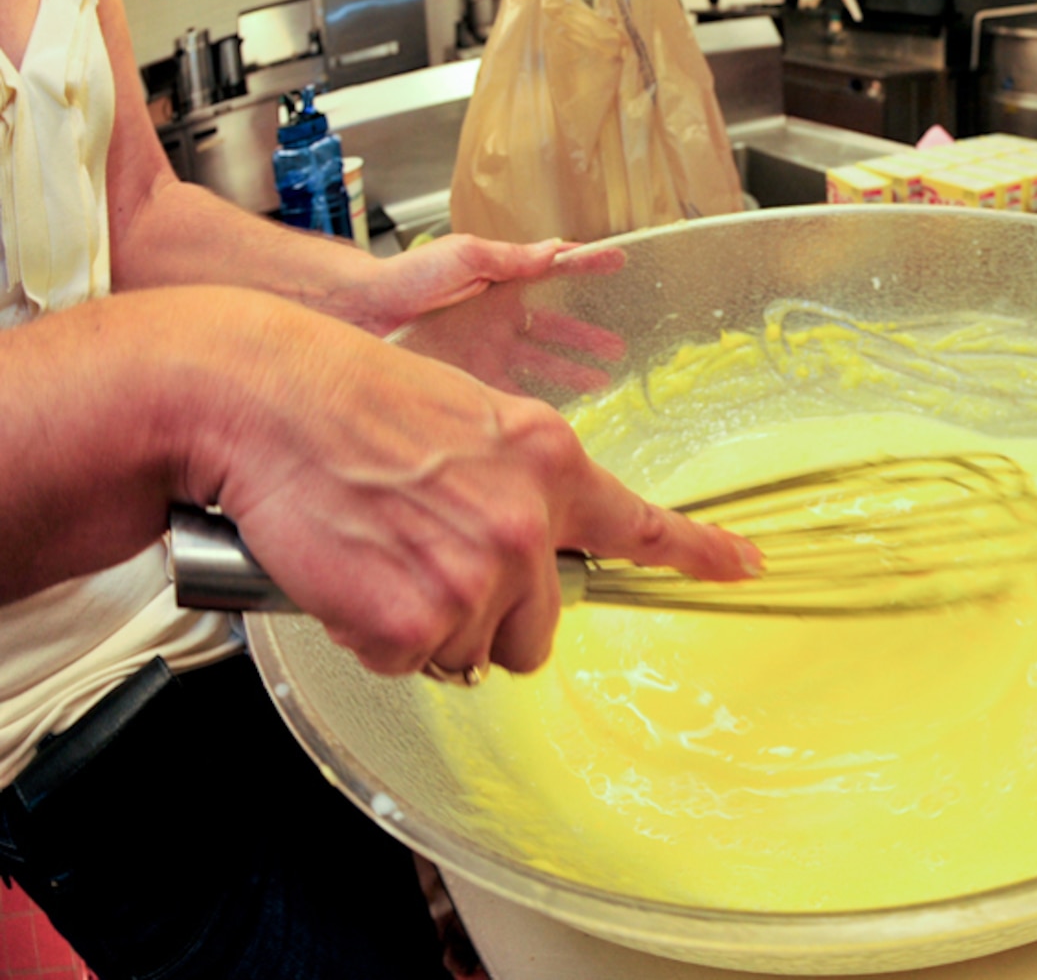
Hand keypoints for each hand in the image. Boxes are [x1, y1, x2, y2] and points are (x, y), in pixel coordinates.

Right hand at [182, 293, 761, 677]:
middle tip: (427, 560)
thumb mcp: (471, 420)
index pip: (642, 526)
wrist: (267, 395)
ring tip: (382, 555)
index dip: (701, 554)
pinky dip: (373, 635)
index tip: (747, 567)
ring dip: (428, 625)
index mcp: (549, 462)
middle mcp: (526, 524)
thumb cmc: (351, 400)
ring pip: (473, 651)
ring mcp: (476, 576)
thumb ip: (517, 484)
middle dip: (490, 613)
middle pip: (540, 627)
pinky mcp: (414, 621)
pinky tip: (351, 576)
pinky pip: (409, 662)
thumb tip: (534, 546)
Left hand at [389, 244, 632, 396]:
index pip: (552, 274)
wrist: (357, 314)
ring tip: (601, 382)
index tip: (618, 262)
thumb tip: (554, 250)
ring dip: (571, 372)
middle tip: (618, 347)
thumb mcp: (462, 255)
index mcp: (499, 285)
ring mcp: (484, 351)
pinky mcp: (468, 379)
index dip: (586, 268)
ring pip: (540, 364)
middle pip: (553, 329)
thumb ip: (508, 257)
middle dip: (587, 337)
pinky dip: (535, 401)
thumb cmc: (404, 277)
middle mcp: (496, 319)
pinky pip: (510, 392)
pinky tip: (557, 411)